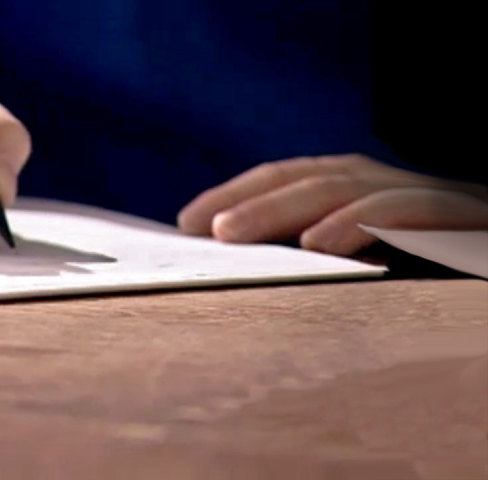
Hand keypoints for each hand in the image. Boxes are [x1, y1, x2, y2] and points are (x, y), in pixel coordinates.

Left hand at [177, 154, 487, 255]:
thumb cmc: (437, 292)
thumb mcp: (371, 278)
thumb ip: (318, 265)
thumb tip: (239, 264)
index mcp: (370, 197)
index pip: (294, 180)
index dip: (238, 193)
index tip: (187, 221)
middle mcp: (397, 190)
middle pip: (315, 179)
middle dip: (252, 200)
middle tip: (202, 228)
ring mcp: (436, 202)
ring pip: (351, 187)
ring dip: (285, 207)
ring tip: (232, 233)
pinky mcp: (468, 222)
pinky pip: (413, 210)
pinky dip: (362, 221)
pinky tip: (320, 244)